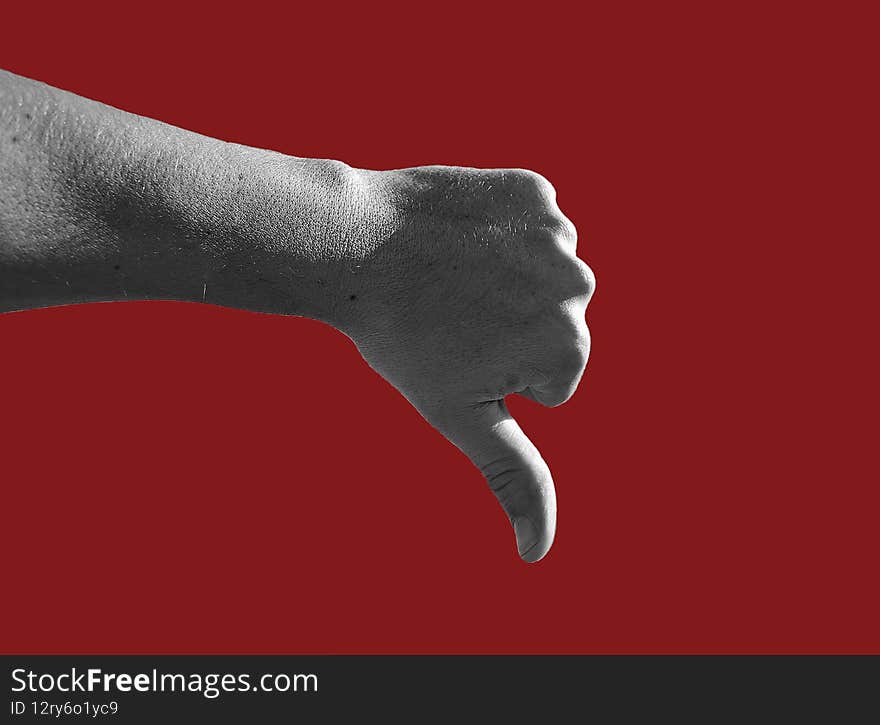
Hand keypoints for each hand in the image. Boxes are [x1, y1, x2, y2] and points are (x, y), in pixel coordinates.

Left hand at [335, 166, 594, 561]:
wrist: (350, 247)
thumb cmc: (403, 340)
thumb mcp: (460, 417)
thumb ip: (511, 478)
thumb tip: (537, 555)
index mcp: (568, 348)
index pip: (550, 382)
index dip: (497, 373)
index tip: (457, 350)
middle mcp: (579, 287)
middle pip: (551, 325)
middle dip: (510, 326)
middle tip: (450, 311)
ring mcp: (558, 232)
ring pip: (541, 274)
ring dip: (505, 276)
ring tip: (452, 274)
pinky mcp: (532, 188)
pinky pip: (529, 223)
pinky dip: (500, 229)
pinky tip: (460, 236)